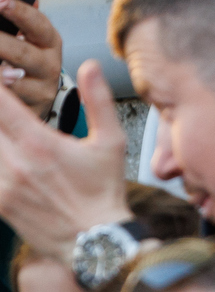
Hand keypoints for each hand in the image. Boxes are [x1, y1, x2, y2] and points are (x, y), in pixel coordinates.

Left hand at [0, 0, 63, 118]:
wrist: (39, 102)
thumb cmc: (31, 65)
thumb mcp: (34, 40)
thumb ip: (24, 19)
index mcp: (51, 42)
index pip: (37, 22)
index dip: (19, 11)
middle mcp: (50, 65)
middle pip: (20, 52)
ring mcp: (40, 90)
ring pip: (9, 82)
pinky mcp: (29, 110)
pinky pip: (6, 103)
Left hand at [0, 60, 130, 265]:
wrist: (92, 239)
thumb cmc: (104, 190)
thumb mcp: (112, 141)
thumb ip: (98, 100)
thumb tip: (90, 67)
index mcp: (41, 145)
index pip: (3, 106)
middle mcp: (16, 165)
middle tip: (2, 100)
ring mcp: (4, 186)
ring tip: (4, 128)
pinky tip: (5, 151)